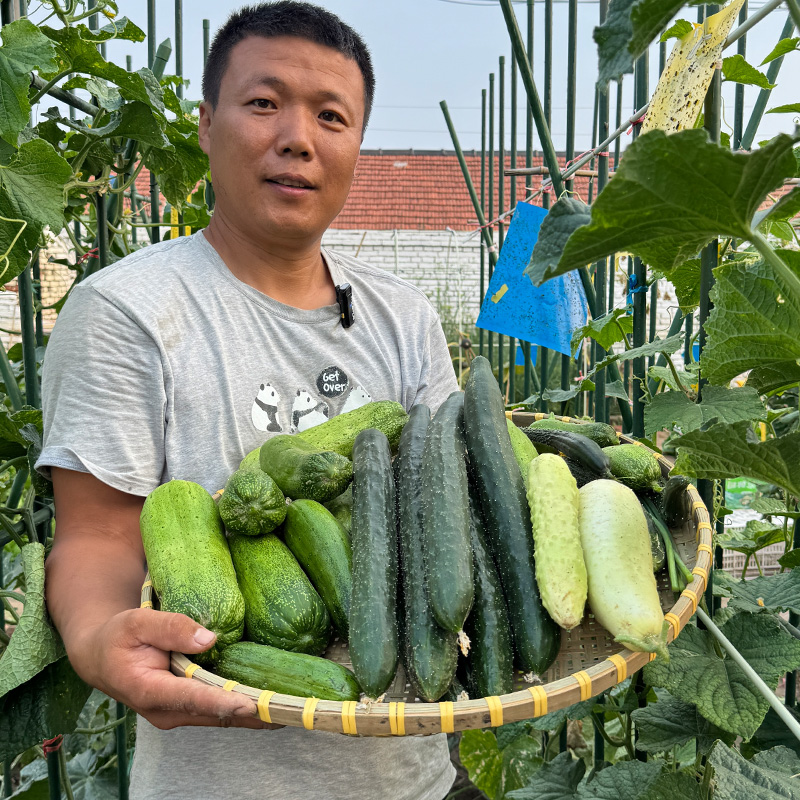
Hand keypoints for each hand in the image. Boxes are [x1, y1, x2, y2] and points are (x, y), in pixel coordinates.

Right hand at [71, 607, 282, 730]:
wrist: (102, 658)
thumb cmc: (118, 637)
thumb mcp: (137, 622)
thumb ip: (171, 627)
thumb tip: (209, 638)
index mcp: (150, 690)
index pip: (192, 698)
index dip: (222, 701)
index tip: (249, 703)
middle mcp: (167, 710)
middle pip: (215, 715)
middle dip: (250, 713)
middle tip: (287, 708)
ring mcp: (179, 713)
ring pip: (222, 718)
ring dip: (253, 715)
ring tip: (289, 708)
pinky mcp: (189, 709)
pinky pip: (221, 712)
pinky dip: (245, 708)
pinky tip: (272, 703)